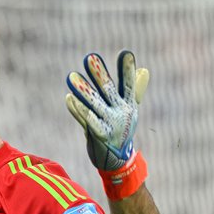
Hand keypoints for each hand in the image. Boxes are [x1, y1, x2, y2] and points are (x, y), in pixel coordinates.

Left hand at [65, 50, 148, 170]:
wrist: (118, 161)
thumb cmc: (121, 130)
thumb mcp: (130, 109)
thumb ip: (135, 89)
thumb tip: (144, 69)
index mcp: (129, 105)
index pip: (129, 84)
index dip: (127, 70)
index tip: (125, 53)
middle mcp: (121, 113)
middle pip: (109, 90)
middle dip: (99, 74)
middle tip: (90, 57)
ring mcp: (111, 125)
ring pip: (94, 104)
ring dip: (83, 90)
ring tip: (71, 76)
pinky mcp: (100, 137)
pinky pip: (87, 121)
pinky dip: (78, 110)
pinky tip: (69, 99)